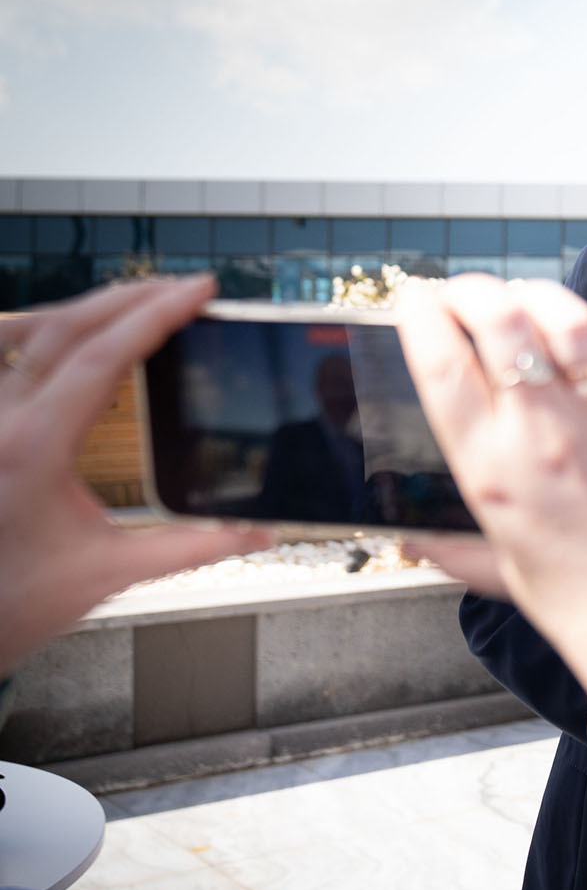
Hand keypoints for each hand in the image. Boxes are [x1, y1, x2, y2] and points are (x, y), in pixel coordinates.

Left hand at [0, 277, 267, 675]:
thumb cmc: (18, 600)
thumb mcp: (113, 572)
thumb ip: (194, 548)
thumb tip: (258, 533)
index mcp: (35, 447)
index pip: (101, 357)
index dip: (153, 316)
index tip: (197, 294)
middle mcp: (0, 421)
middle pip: (65, 326)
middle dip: (130, 296)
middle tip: (186, 289)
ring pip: (28, 329)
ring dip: (88, 306)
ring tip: (142, 299)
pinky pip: (7, 353)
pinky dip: (44, 328)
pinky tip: (74, 326)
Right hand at [397, 276, 586, 704]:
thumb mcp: (504, 573)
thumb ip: (451, 545)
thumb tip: (405, 534)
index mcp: (489, 473)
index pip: (437, 362)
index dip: (420, 315)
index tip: (418, 303)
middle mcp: (544, 439)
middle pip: (495, 318)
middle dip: (474, 289)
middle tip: (475, 295)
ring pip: (569, 317)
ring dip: (549, 299)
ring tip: (544, 310)